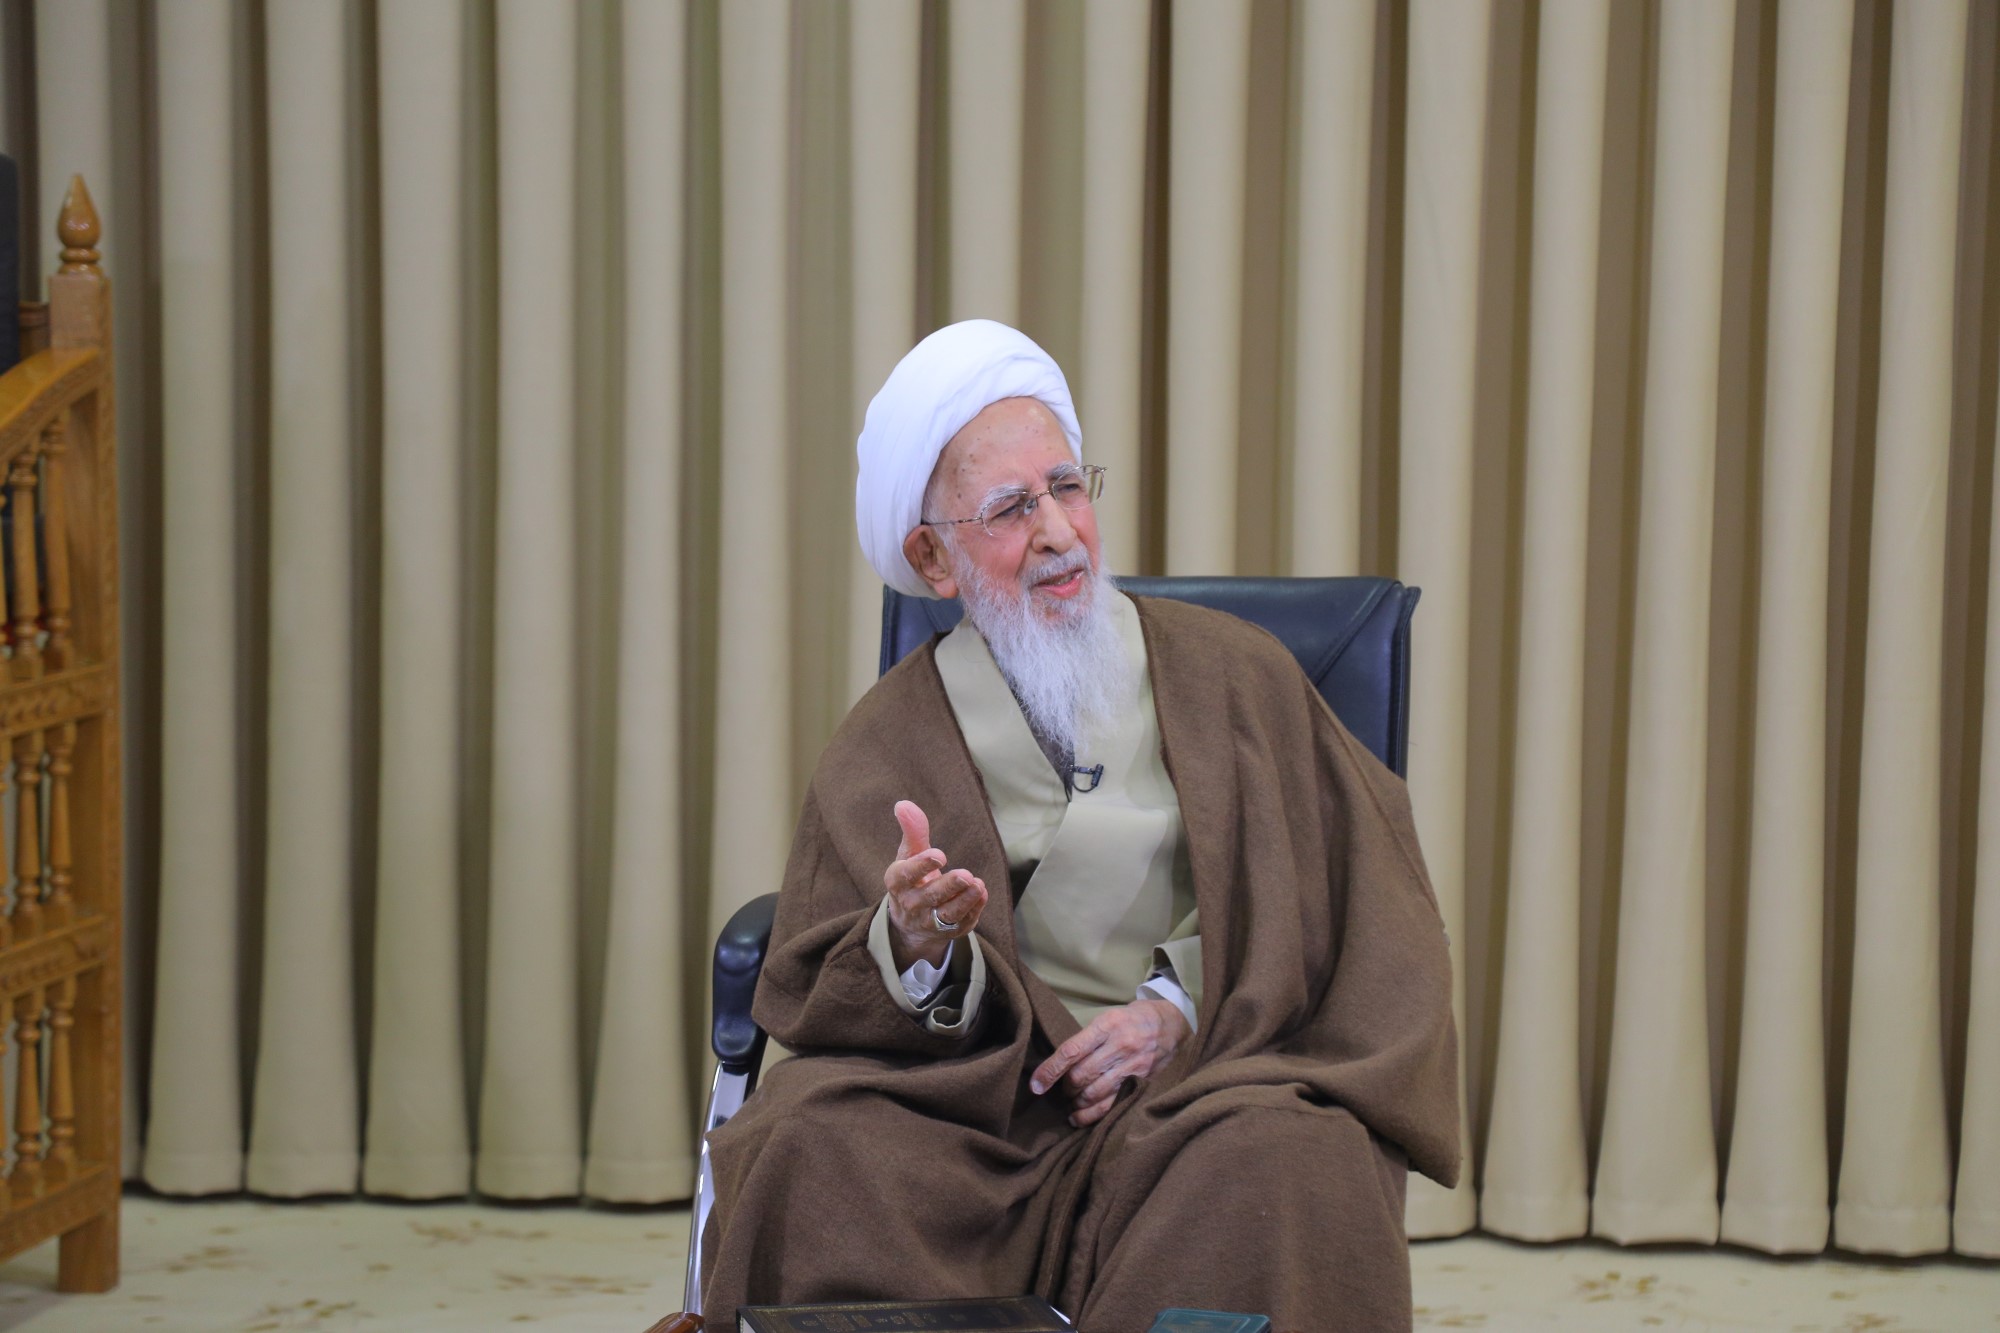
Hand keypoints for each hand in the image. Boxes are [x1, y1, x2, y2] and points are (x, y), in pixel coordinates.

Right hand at [883, 800, 987, 970]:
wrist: (910, 920)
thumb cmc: (912, 877)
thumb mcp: (909, 854)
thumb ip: (912, 831)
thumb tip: (903, 804)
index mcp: (897, 882)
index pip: (905, 875)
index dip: (921, 865)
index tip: (939, 854)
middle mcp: (911, 905)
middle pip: (930, 897)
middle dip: (948, 886)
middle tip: (966, 875)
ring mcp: (930, 921)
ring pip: (947, 913)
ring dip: (964, 901)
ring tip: (978, 885)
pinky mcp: (949, 931)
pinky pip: (962, 923)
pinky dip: (974, 910)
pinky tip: (982, 894)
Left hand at [1029, 999, 1189, 1126]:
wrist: (1171, 1024)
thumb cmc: (1132, 1019)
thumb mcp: (1109, 1017)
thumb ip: (1088, 1039)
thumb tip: (1060, 1064)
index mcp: (1107, 1025)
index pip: (1071, 1051)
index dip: (1050, 1070)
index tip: (1035, 1084)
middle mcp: (1120, 1046)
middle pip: (1081, 1075)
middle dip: (1065, 1087)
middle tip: (1061, 1089)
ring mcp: (1132, 1066)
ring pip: (1093, 1093)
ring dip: (1076, 1101)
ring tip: (1071, 1100)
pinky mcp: (1140, 1082)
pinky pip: (1111, 1105)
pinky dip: (1090, 1115)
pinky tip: (1078, 1117)